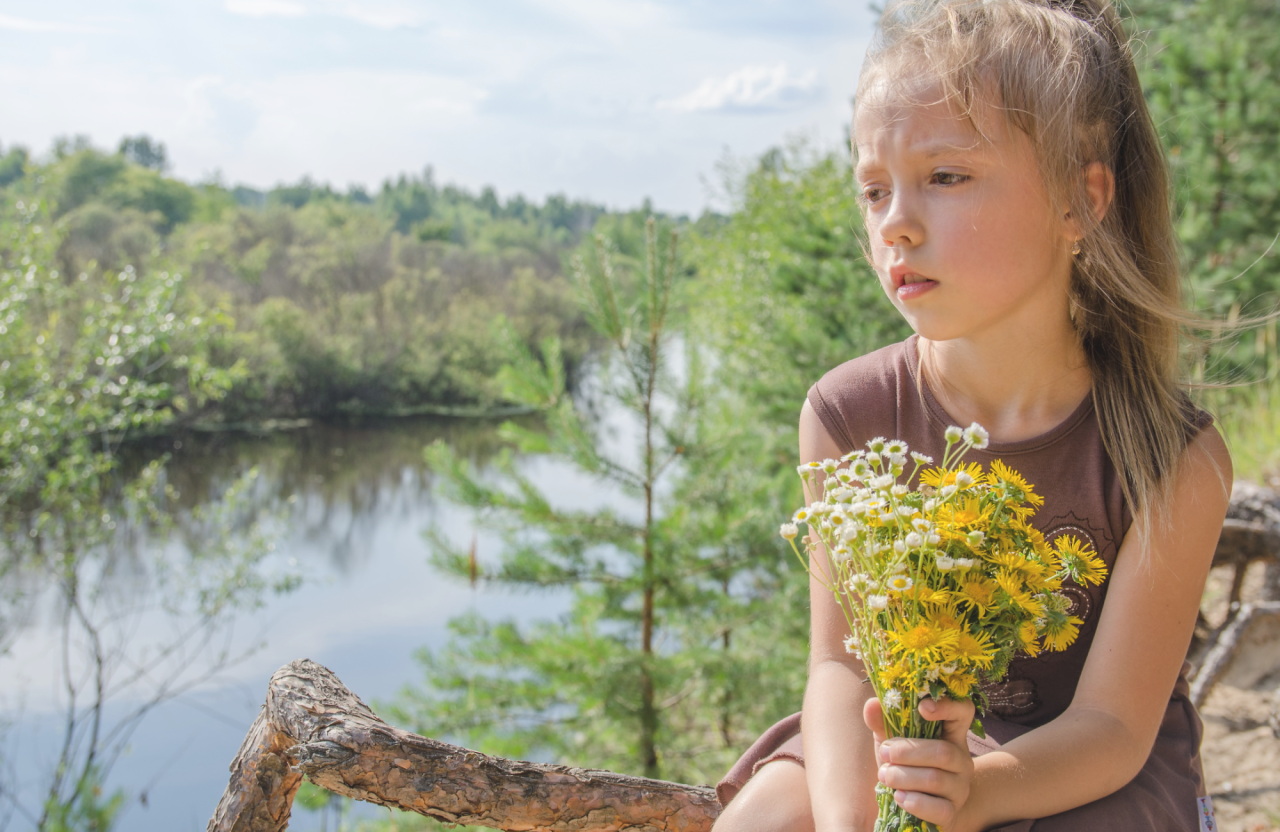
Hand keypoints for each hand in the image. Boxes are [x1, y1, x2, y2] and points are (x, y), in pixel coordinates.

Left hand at [863, 696, 975, 830]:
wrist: (922, 803)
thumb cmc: (907, 764)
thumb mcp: (894, 740)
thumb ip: (883, 722)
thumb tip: (872, 704)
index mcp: (951, 733)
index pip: (963, 711)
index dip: (948, 706)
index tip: (923, 707)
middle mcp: (962, 758)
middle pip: (943, 751)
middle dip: (907, 752)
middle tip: (884, 753)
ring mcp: (960, 787)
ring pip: (935, 779)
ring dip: (903, 776)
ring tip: (885, 776)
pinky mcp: (952, 811)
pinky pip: (938, 809)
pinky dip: (914, 802)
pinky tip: (898, 797)